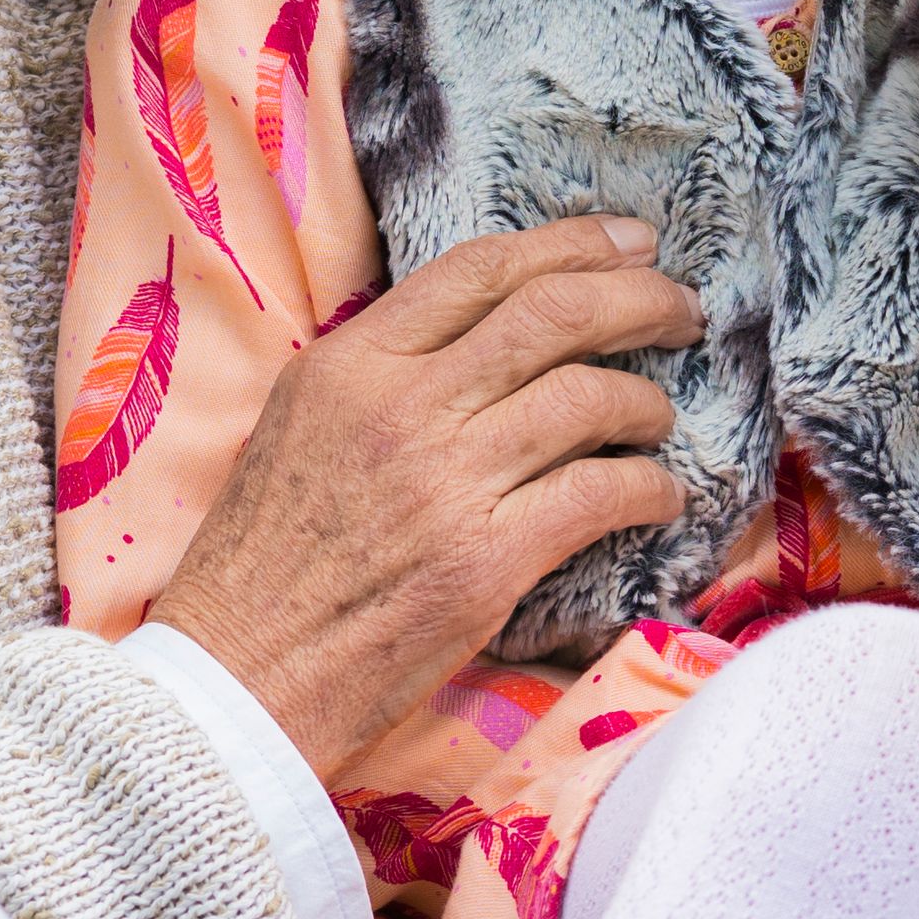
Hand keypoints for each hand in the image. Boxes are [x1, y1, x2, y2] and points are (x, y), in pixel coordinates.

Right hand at [148, 219, 697, 773]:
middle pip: (553, 313)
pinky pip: (600, 493)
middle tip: (679, 310)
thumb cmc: (264, 561)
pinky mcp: (485, 562)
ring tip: (658, 418)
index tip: (628, 243)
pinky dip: (648, 487)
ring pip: (589, 396)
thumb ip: (382, 375)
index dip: (571, 244)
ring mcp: (446, 483)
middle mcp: (401, 407)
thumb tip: (482, 339)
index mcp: (350, 364)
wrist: (239, 674)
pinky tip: (657, 496)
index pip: (480, 267)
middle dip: (639, 297)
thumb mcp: (300, 427)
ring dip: (646, 402)